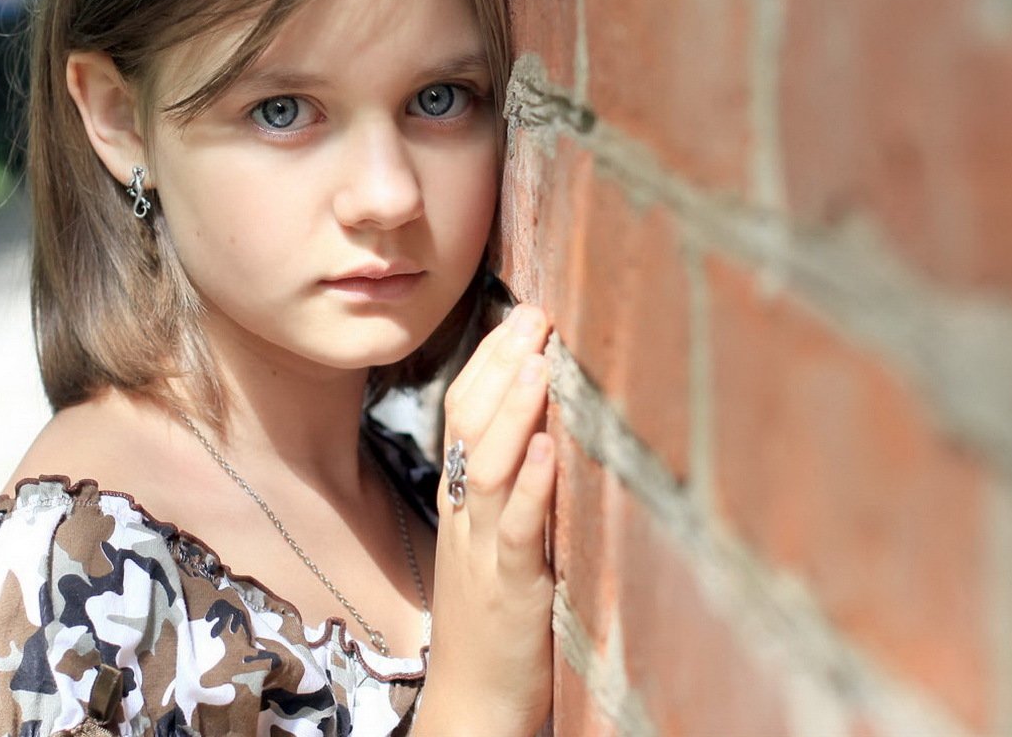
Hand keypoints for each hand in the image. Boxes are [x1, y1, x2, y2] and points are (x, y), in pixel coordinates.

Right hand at [416, 303, 557, 736]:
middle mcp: (466, 520)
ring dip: (512, 411)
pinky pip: (514, 532)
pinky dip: (528, 488)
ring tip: (538, 362)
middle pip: (466, 426)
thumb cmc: (498, 629)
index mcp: (463, 505)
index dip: (489, 362)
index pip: (462, 415)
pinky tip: (545, 451)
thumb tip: (550, 432)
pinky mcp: (511, 592)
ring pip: (484, 468)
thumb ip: (517, 494)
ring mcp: (483, 554)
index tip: (524, 316)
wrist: (474, 710)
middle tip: (534, 315)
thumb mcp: (501, 548)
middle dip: (499, 365)